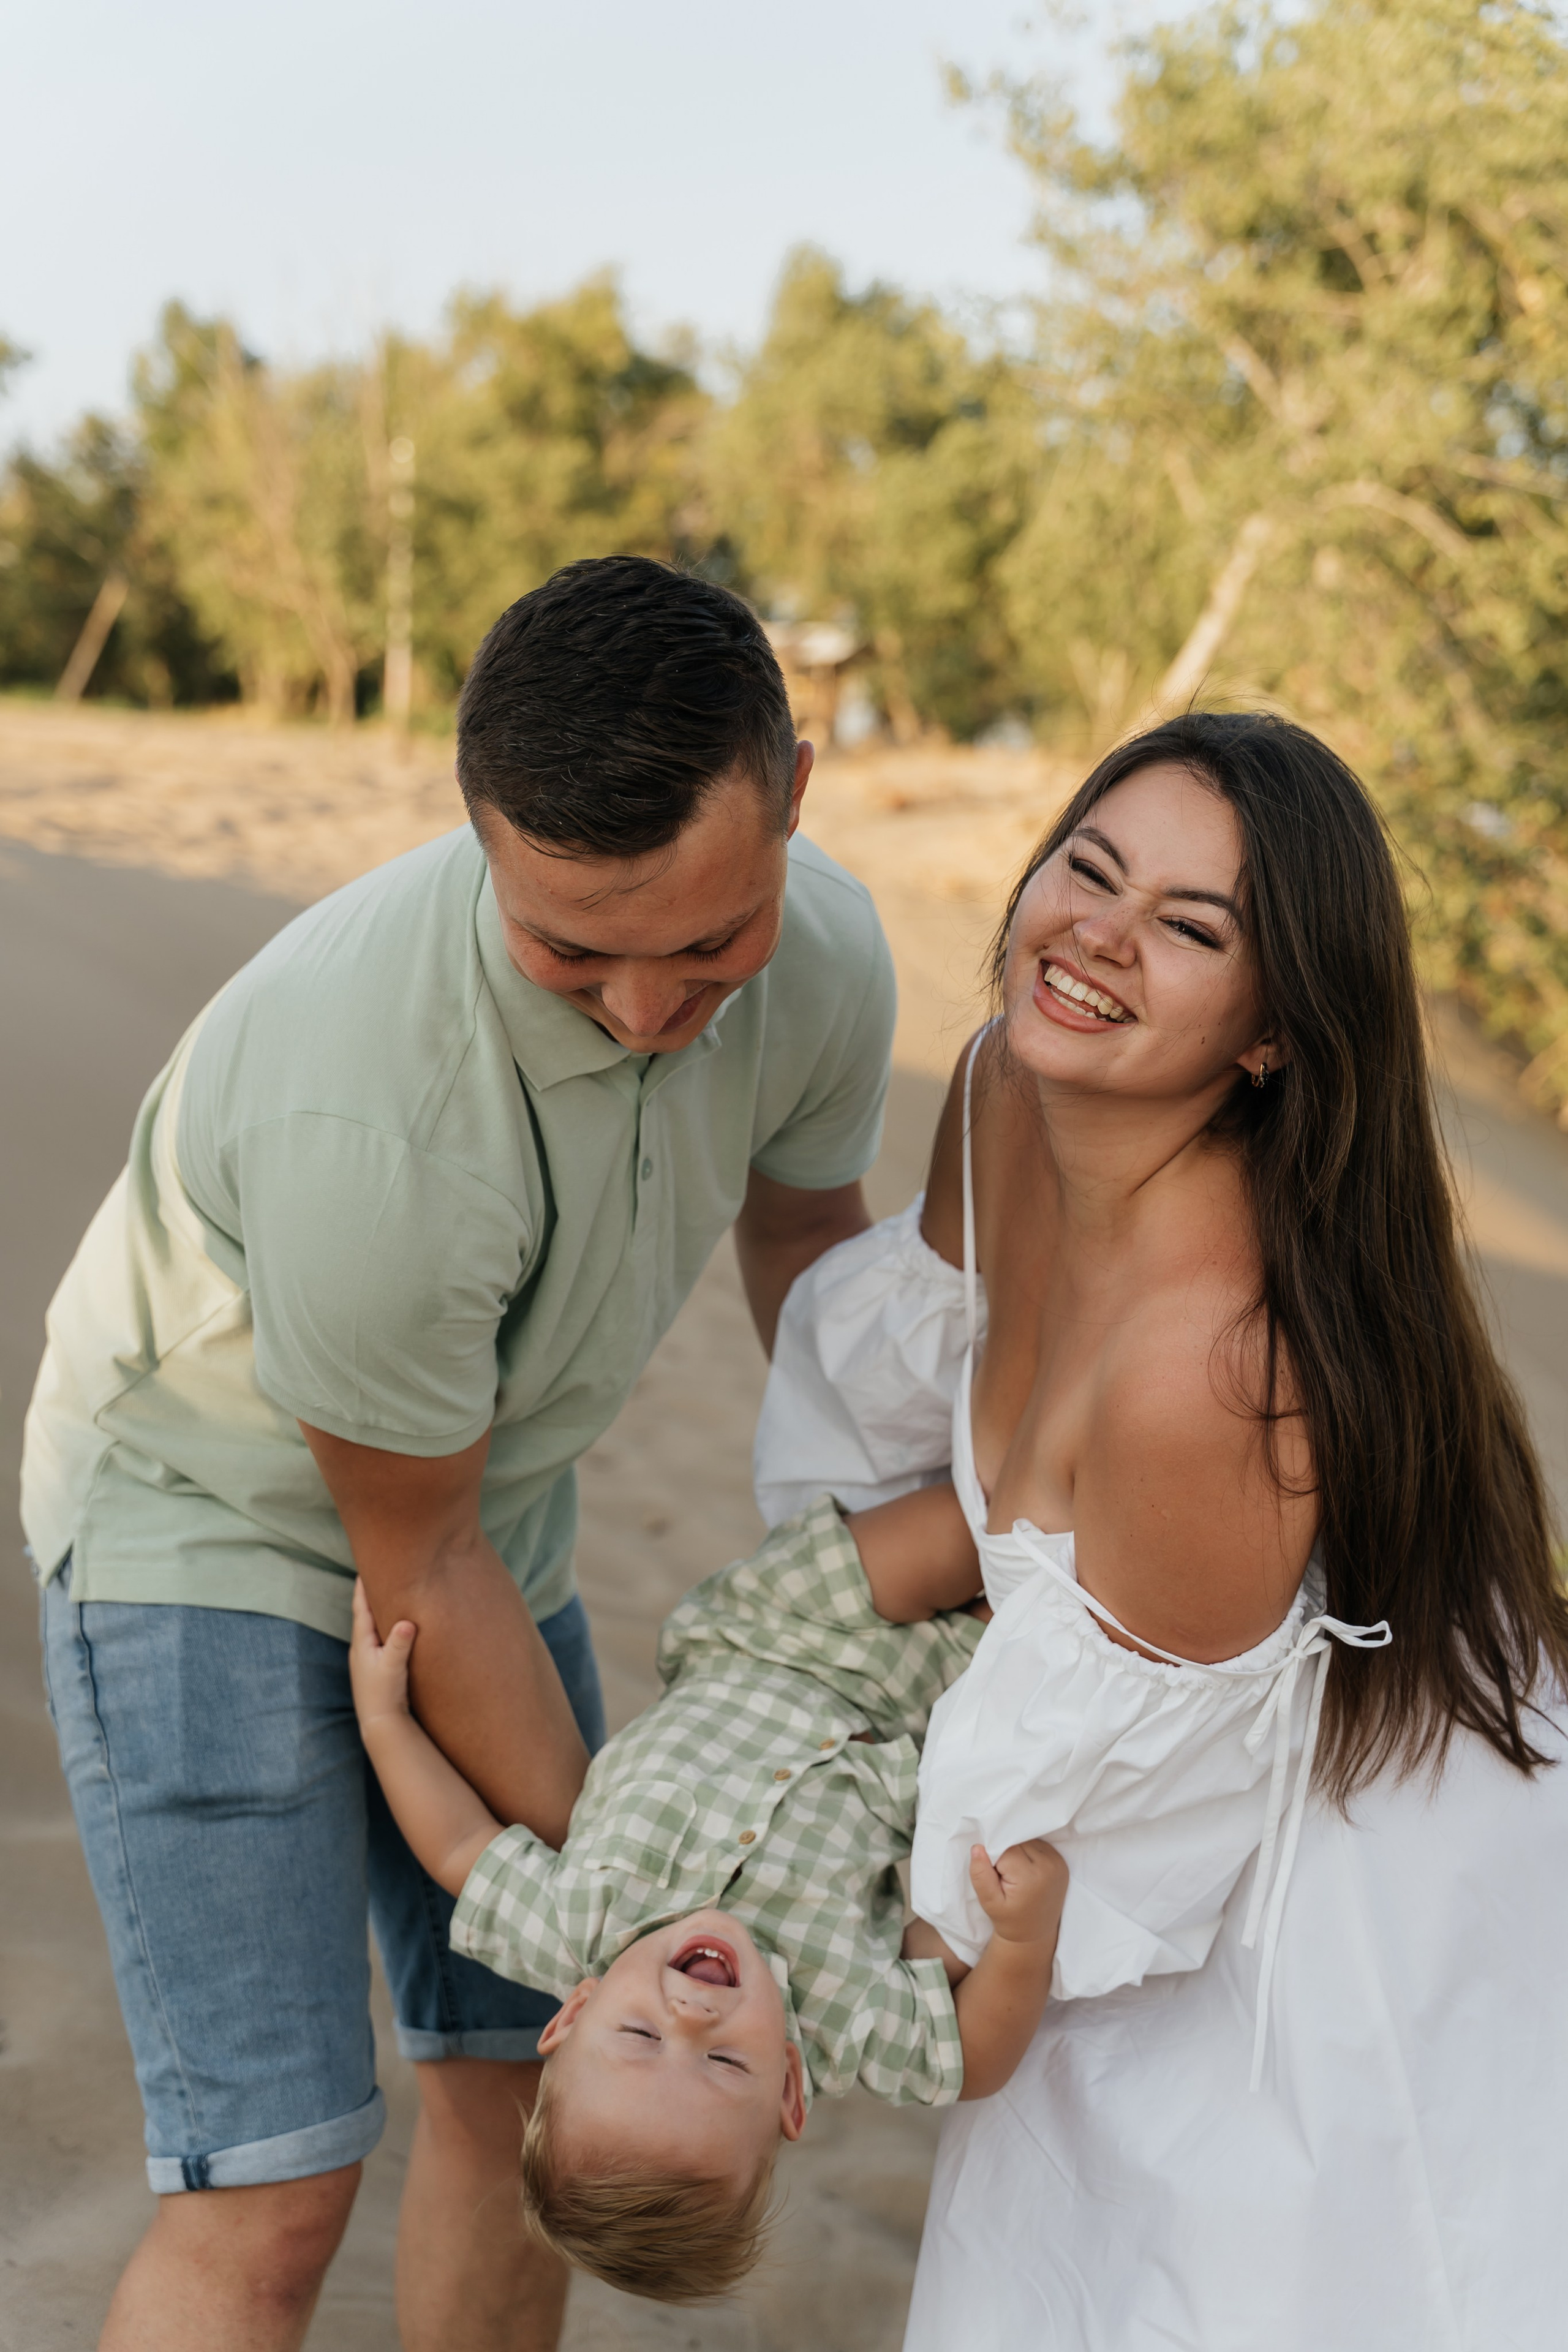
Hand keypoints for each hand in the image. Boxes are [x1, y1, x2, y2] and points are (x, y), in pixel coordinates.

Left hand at [349, 1576, 416, 1732]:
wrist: (380, 1724)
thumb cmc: (385, 1695)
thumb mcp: (394, 1667)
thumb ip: (400, 1644)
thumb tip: (408, 1622)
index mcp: (362, 1643)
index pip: (361, 1607)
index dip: (363, 1587)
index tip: (365, 1566)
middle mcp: (361, 1648)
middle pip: (364, 1614)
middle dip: (370, 1594)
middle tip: (378, 1573)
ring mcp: (367, 1659)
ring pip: (372, 1627)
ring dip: (377, 1611)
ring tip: (387, 1594)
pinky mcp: (376, 1668)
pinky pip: (379, 1639)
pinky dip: (384, 1627)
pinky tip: (394, 1628)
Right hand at [970, 1838, 1067, 1947]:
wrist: (1034, 1934)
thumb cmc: (1009, 1919)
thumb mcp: (989, 1902)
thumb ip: (981, 1875)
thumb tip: (978, 1847)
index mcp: (1030, 1876)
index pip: (1004, 1849)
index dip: (995, 1861)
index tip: (997, 1879)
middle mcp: (1048, 1866)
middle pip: (1017, 1842)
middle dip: (1007, 1855)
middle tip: (1006, 1878)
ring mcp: (1057, 1863)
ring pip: (1027, 1840)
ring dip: (1018, 1851)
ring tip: (1017, 1875)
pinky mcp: (1061, 1862)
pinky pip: (1038, 1845)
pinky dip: (1029, 1852)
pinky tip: (1027, 1870)